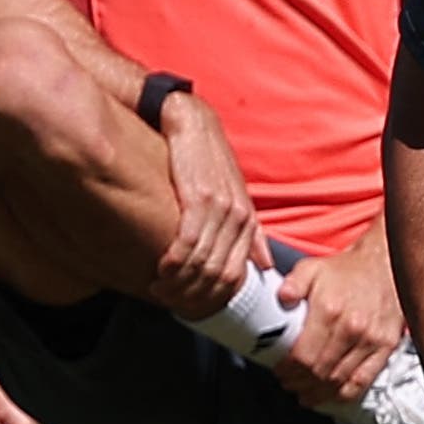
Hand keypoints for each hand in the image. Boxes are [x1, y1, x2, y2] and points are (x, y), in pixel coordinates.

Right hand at [146, 91, 260, 316]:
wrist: (188, 121)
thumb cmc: (204, 160)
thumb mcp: (232, 194)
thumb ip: (248, 232)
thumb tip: (265, 264)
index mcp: (248, 220)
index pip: (236, 274)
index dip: (211, 295)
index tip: (187, 302)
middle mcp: (240, 217)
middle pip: (220, 274)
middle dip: (191, 293)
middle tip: (166, 297)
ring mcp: (222, 208)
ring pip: (203, 262)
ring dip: (178, 281)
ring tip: (158, 286)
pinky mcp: (200, 198)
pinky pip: (187, 243)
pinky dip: (173, 261)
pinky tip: (159, 267)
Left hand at [273, 227, 406, 407]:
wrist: (385, 266)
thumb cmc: (346, 271)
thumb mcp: (312, 268)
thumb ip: (293, 283)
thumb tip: (281, 298)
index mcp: (330, 310)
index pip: (303, 355)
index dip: (288, 370)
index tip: (281, 372)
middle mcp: (352, 328)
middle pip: (320, 372)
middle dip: (300, 383)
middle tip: (289, 384)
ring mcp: (371, 340)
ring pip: (340, 380)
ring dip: (319, 393)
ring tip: (305, 394)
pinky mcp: (386, 347)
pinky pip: (364, 380)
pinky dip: (345, 394)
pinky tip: (332, 395)